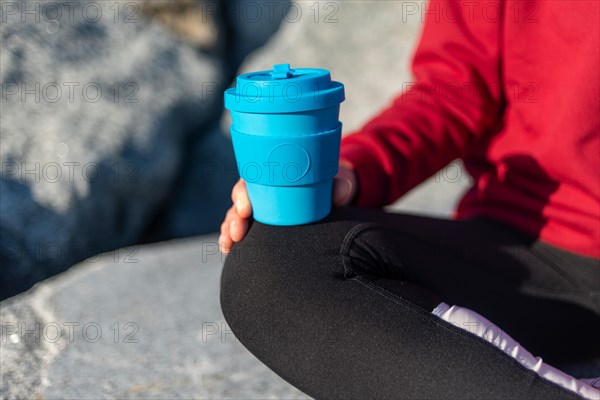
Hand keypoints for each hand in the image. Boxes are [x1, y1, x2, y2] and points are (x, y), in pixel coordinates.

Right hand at [219, 163, 356, 253]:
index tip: (245, 207)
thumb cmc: (329, 188)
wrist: (330, 202)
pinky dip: (232, 241)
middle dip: (234, 217)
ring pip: (236, 218)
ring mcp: (259, 211)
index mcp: (273, 177)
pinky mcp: (260, 227)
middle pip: (239, 202)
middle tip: (238, 232)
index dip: (243, 193)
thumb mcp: (336, 184)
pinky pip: (242, 233)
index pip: (251, 181)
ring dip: (229, 231)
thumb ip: (340, 187)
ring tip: (229, 245)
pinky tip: (228, 251)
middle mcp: (261, 193)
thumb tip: (341, 190)